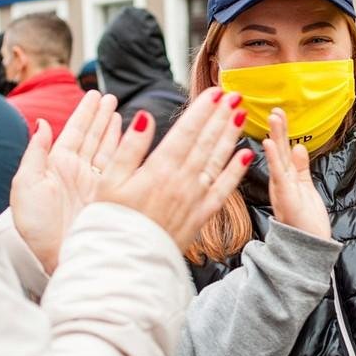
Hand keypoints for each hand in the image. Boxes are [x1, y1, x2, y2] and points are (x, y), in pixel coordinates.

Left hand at [11, 91, 121, 272]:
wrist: (56, 257)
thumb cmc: (36, 227)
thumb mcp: (25, 186)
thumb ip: (34, 153)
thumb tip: (40, 124)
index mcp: (56, 165)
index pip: (73, 131)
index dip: (84, 113)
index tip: (94, 95)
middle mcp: (77, 171)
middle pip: (92, 136)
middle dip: (101, 116)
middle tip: (110, 97)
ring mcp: (94, 183)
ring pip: (106, 147)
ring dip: (112, 128)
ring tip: (119, 111)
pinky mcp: (109, 195)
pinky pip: (120, 166)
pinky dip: (125, 149)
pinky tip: (130, 136)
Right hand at [96, 88, 253, 249]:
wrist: (126, 263)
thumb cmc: (111, 221)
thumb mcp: (108, 181)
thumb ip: (128, 148)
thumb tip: (142, 117)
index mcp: (158, 169)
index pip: (186, 131)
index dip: (203, 110)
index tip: (216, 92)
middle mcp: (182, 181)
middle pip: (206, 141)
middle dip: (221, 115)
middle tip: (235, 94)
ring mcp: (195, 199)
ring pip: (218, 160)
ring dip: (231, 135)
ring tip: (241, 114)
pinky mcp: (202, 215)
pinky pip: (224, 189)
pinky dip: (236, 171)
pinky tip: (246, 154)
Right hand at [262, 108, 330, 239]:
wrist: (310, 249)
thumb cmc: (307, 222)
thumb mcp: (306, 189)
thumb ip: (301, 168)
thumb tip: (298, 147)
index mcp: (286, 180)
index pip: (282, 151)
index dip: (281, 132)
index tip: (279, 113)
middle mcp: (281, 183)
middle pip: (278, 151)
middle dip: (277, 130)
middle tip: (274, 109)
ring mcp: (281, 189)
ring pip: (277, 158)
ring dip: (275, 137)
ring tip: (274, 117)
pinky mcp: (285, 197)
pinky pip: (278, 174)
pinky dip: (273, 158)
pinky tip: (270, 143)